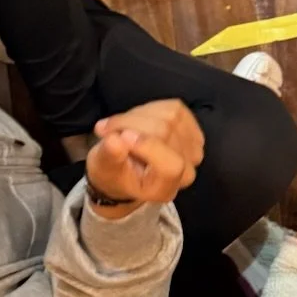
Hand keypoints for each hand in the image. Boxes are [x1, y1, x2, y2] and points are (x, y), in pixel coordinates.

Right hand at [85, 98, 204, 213]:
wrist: (124, 169)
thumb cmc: (113, 173)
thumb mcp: (103, 169)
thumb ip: (110, 157)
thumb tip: (115, 140)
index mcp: (164, 189)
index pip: (171, 166)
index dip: (147, 145)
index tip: (121, 136)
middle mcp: (186, 172)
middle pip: (164, 131)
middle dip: (129, 124)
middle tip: (107, 129)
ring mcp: (193, 149)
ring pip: (169, 115)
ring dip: (137, 115)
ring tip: (120, 126)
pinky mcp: (192, 128)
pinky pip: (173, 107)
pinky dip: (149, 109)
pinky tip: (137, 121)